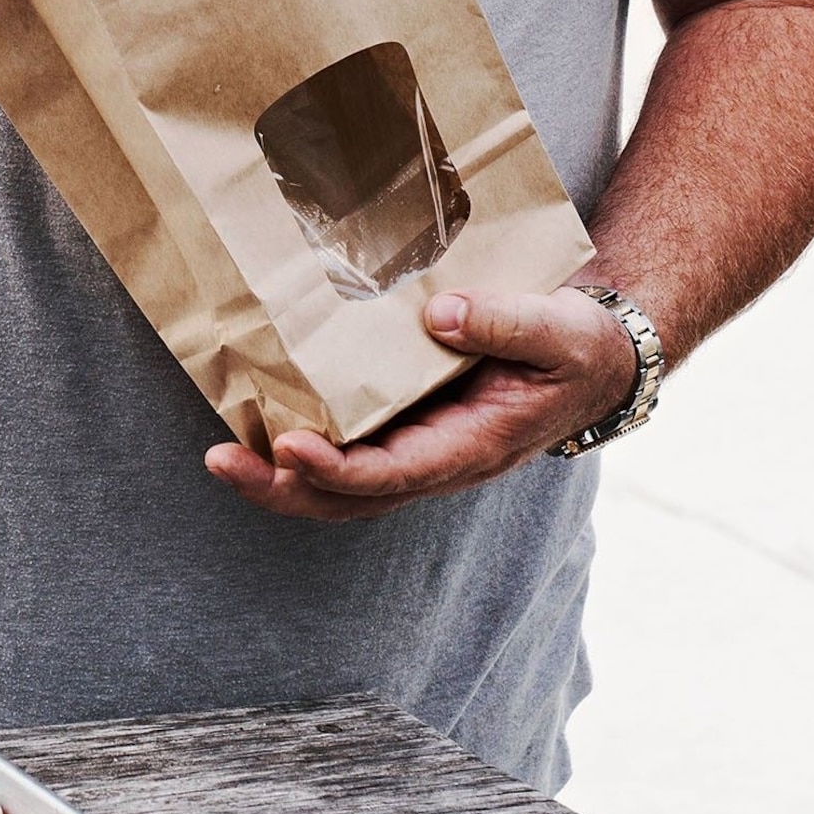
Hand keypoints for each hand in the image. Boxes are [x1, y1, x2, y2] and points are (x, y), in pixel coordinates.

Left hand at [204, 283, 641, 521]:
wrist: (593, 361)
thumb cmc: (576, 347)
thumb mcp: (560, 330)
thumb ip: (506, 322)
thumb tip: (439, 316)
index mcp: (473, 447)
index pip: (392, 475)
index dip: (337, 469)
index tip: (289, 446)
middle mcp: (436, 460)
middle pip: (348, 497)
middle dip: (282, 488)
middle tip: (222, 460)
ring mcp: (417, 448)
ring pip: (338, 484)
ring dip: (278, 475)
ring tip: (221, 453)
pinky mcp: (404, 426)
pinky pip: (345, 448)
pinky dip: (298, 445)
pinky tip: (255, 417)